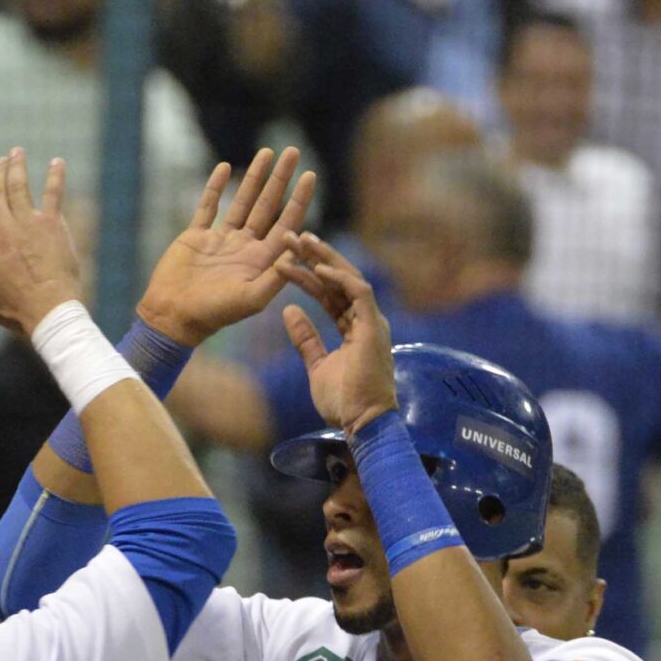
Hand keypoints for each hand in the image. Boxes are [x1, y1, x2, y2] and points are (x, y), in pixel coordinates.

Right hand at [0, 148, 83, 340]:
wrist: (49, 311)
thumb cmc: (18, 312)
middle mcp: (5, 230)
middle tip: (1, 159)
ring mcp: (29, 224)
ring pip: (19, 186)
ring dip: (17, 166)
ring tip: (17, 153)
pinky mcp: (53, 225)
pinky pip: (54, 193)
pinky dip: (56, 176)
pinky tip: (58, 162)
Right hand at [133, 148, 316, 345]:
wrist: (173, 316)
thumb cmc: (213, 313)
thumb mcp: (250, 299)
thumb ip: (275, 277)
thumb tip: (296, 252)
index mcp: (261, 261)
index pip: (286, 223)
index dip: (299, 199)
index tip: (311, 175)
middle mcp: (244, 247)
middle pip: (268, 206)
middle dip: (281, 179)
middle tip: (294, 152)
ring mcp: (221, 240)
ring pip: (242, 200)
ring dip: (255, 177)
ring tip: (267, 152)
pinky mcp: (196, 236)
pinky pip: (208, 206)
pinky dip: (215, 187)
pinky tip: (225, 167)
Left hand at [280, 232, 396, 432]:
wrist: (362, 424)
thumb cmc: (343, 402)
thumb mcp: (317, 364)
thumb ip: (306, 338)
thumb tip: (289, 310)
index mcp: (354, 327)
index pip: (330, 293)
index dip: (307, 275)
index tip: (285, 259)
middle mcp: (365, 320)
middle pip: (339, 279)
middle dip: (315, 256)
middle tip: (291, 236)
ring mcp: (372, 322)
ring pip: (348, 278)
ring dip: (324, 258)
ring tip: (300, 241)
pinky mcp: (374, 327)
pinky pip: (359, 292)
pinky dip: (339, 277)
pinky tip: (317, 267)